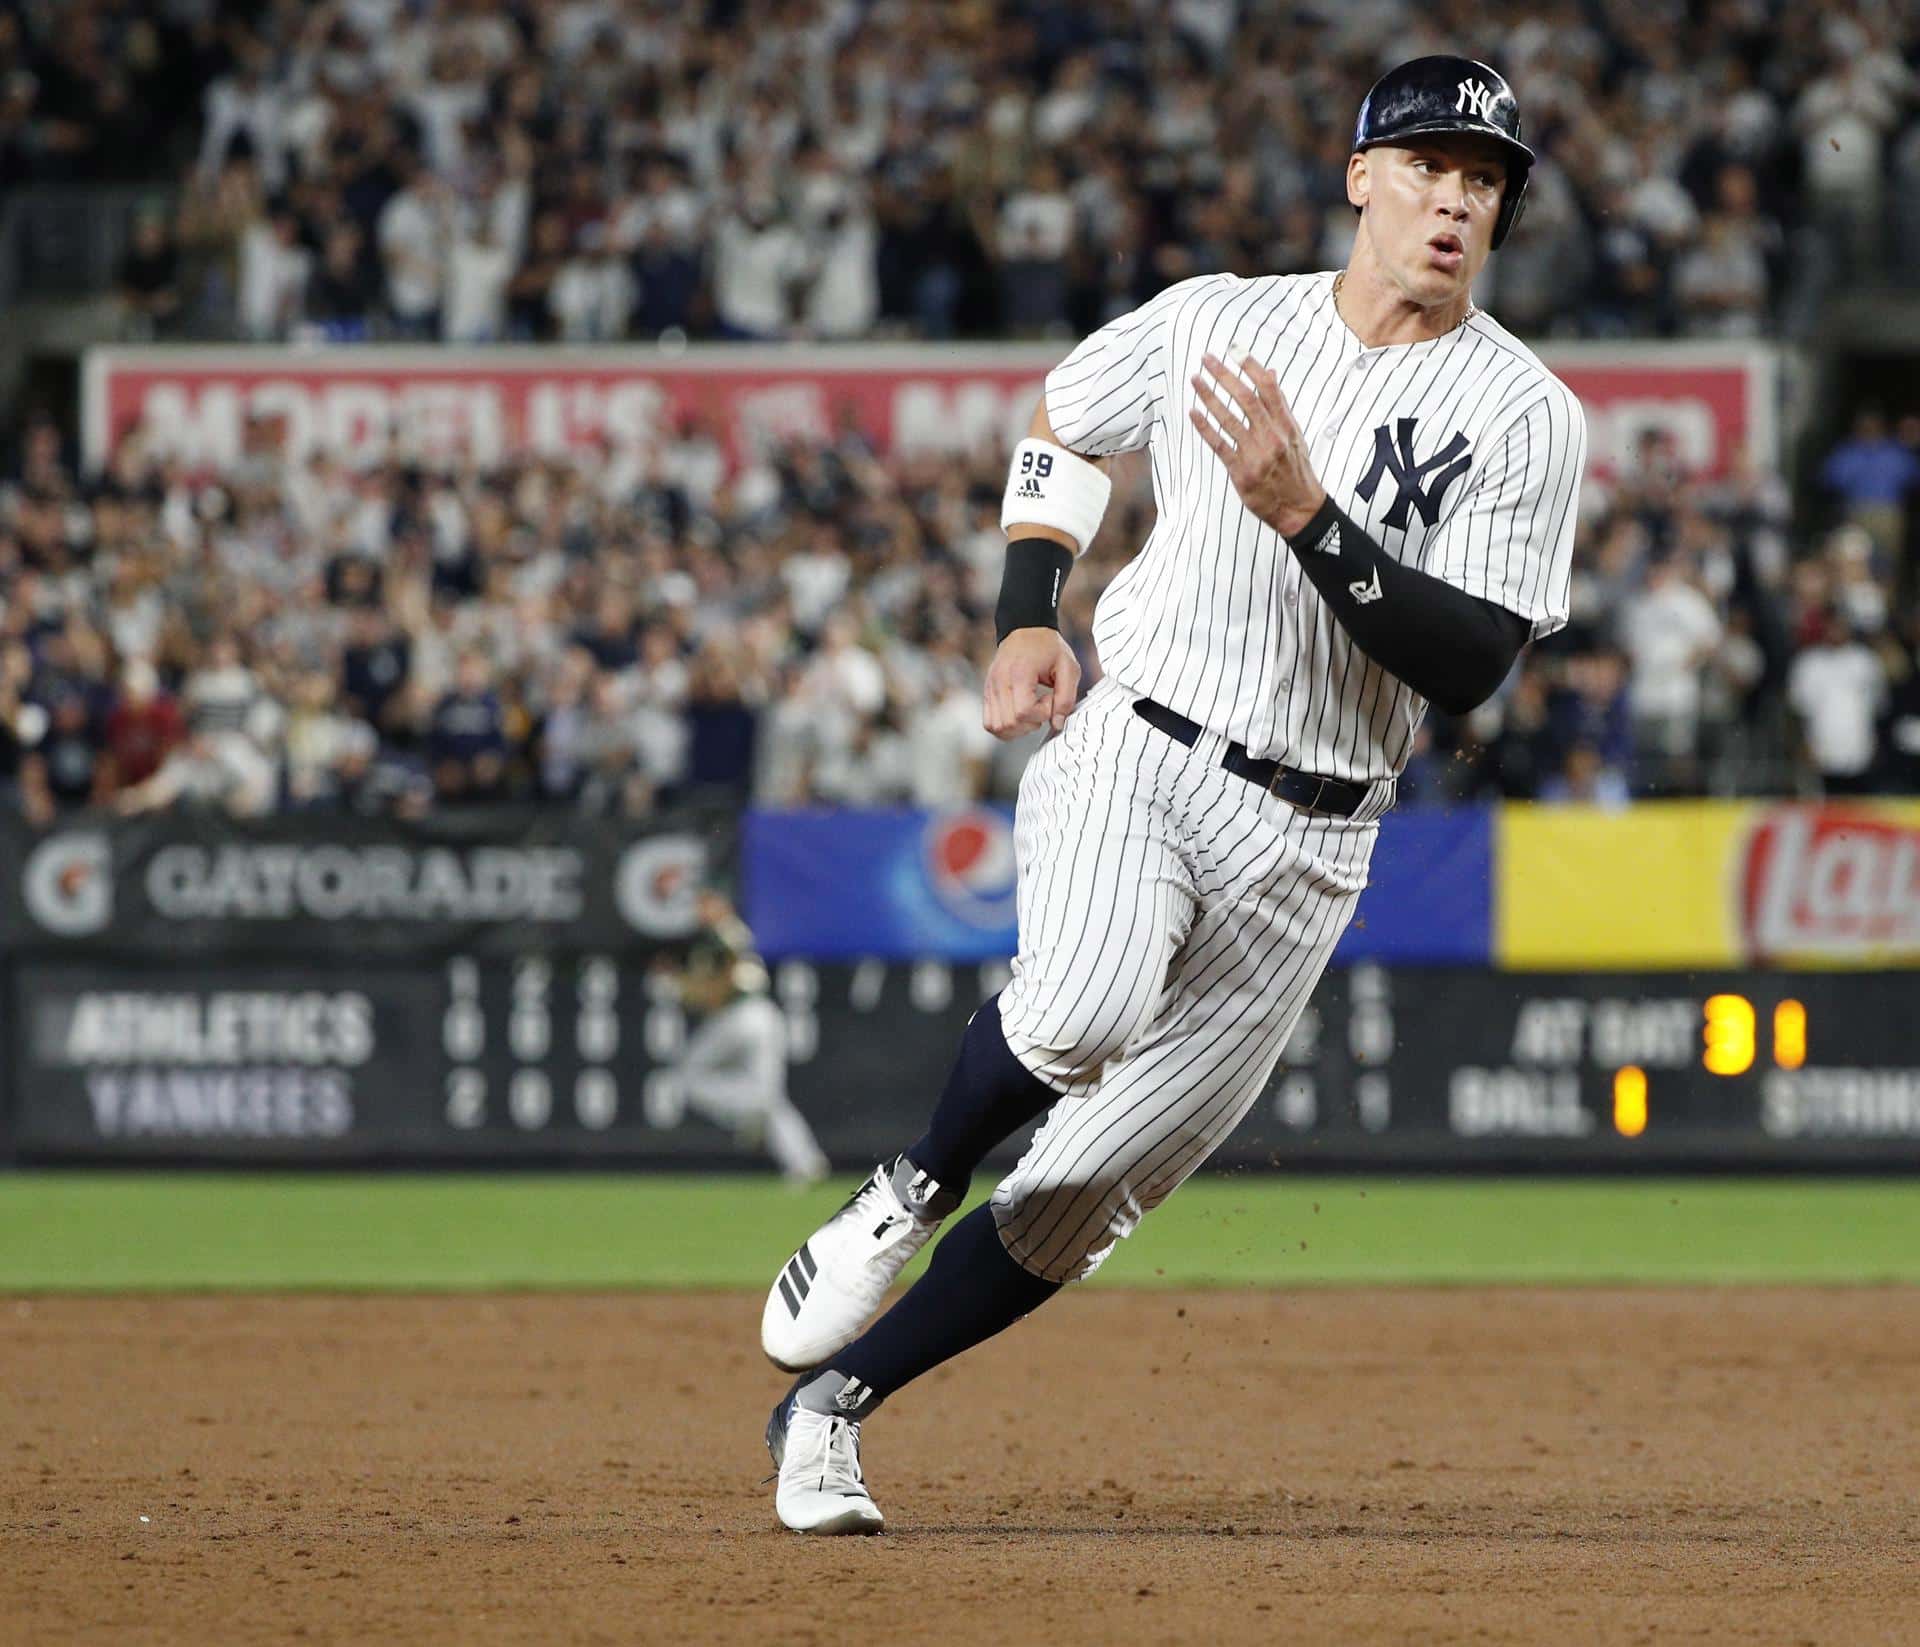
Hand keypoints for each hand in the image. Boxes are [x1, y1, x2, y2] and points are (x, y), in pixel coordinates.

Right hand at [984, 627, 1079, 738]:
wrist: (1025, 629)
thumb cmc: (1049, 648)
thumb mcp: (1068, 667)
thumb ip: (1066, 697)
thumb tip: (1057, 724)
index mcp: (1019, 673)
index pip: (1023, 712)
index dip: (1041, 714)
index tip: (1051, 699)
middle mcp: (999, 682)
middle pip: (1009, 723)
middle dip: (1031, 723)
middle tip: (1042, 706)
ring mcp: (990, 688)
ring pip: (997, 728)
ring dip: (1018, 728)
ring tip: (1031, 712)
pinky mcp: (987, 693)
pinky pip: (990, 723)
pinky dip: (1006, 727)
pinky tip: (1020, 715)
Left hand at [1188, 353, 1325, 537]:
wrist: (1299, 509)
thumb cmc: (1295, 470)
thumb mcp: (1295, 435)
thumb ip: (1279, 404)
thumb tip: (1271, 372)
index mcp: (1286, 425)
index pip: (1268, 389)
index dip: (1250, 367)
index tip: (1234, 349)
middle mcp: (1272, 437)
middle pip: (1245, 399)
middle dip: (1224, 376)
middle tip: (1207, 358)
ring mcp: (1256, 455)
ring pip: (1229, 419)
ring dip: (1210, 397)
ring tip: (1195, 380)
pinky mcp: (1242, 472)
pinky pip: (1220, 446)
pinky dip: (1205, 428)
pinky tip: (1193, 412)